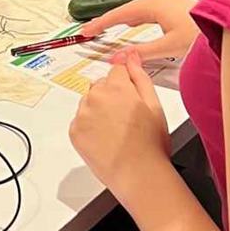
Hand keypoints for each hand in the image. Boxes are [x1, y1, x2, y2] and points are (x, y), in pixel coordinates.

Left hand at [69, 54, 170, 199]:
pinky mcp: (74, 131)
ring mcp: (82, 114)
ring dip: (99, 110)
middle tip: (127, 118)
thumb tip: (131, 56)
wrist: (139, 175)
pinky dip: (89, 126)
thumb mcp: (154, 104)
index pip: (116, 69)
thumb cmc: (151, 144)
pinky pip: (80, 120)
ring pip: (89, 102)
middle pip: (101, 85)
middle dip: (112, 96)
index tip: (130, 96)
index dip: (126, 83)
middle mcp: (96, 97)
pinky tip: (106, 138)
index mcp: (117, 87)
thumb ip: (139, 75)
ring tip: (117, 131)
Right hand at [81, 0, 197, 64]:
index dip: (101, 23)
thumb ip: (141, 53)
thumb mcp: (169, 46)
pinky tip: (134, 25)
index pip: (119, 14)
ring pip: (137, 9)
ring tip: (107, 28)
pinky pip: (147, 10)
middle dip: (108, 20)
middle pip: (126, 9)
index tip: (86, 31)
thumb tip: (117, 58)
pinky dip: (135, 18)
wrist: (229, 26)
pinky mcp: (174, 6)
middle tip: (91, 31)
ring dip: (121, 19)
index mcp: (155, 4)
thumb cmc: (204, 32)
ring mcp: (168, 1)